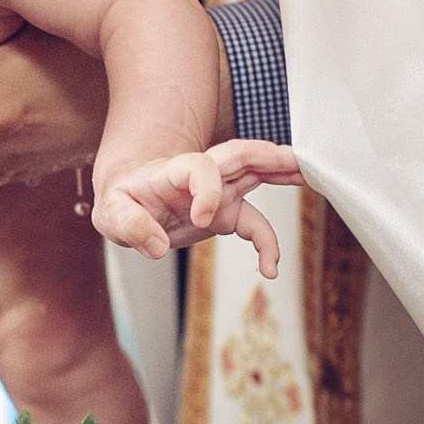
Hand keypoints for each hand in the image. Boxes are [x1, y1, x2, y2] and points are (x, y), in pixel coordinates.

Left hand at [93, 140, 303, 273]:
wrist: (131, 199)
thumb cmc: (122, 200)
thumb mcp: (111, 213)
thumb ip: (129, 225)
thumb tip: (157, 245)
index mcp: (174, 171)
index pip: (199, 167)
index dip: (206, 189)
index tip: (201, 219)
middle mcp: (201, 176)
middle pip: (239, 155)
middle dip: (267, 157)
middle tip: (297, 162)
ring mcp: (218, 192)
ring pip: (256, 177)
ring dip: (284, 176)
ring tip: (313, 178)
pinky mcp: (226, 212)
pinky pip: (255, 225)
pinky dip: (267, 243)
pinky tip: (271, 268)